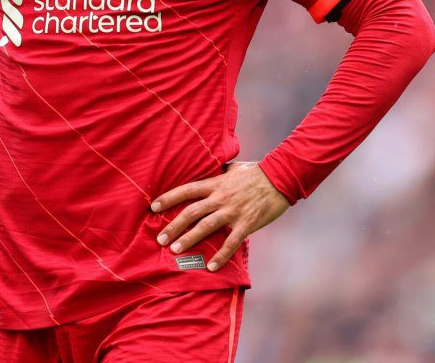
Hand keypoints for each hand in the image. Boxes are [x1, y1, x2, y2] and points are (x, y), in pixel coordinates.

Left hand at [151, 161, 289, 270]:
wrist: (281, 178)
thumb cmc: (256, 172)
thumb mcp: (233, 167)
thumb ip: (219, 172)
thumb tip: (210, 169)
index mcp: (216, 183)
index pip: (187, 190)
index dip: (169, 198)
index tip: (153, 207)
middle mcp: (220, 198)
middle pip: (191, 212)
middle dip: (173, 226)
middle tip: (159, 238)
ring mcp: (233, 211)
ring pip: (206, 227)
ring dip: (189, 239)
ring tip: (175, 250)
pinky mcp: (247, 224)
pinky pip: (231, 243)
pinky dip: (220, 256)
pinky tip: (210, 267)